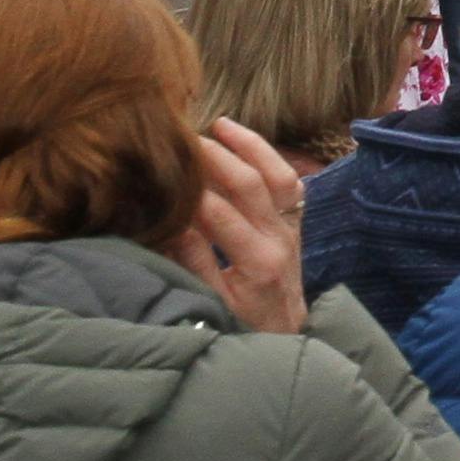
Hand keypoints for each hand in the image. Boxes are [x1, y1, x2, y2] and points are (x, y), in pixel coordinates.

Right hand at [173, 121, 306, 333]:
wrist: (287, 335)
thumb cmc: (243, 325)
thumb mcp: (212, 303)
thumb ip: (192, 262)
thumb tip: (169, 222)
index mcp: (258, 262)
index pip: (220, 215)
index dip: (191, 191)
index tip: (164, 169)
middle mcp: (280, 239)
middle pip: (251, 185)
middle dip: (218, 157)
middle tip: (185, 138)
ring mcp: (292, 228)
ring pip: (278, 175)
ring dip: (251, 147)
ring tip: (221, 125)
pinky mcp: (295, 223)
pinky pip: (289, 183)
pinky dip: (270, 159)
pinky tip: (248, 143)